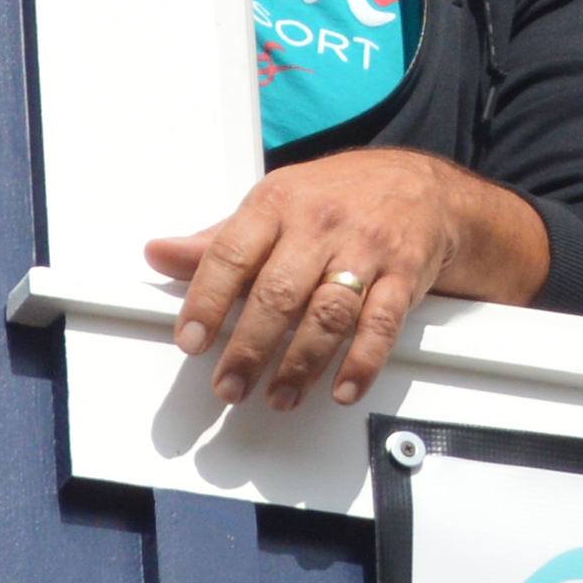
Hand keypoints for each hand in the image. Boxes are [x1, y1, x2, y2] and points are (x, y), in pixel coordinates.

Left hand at [147, 148, 542, 408]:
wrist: (423, 186)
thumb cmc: (339, 198)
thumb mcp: (274, 204)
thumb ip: (218, 239)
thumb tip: (159, 254)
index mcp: (279, 202)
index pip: (232, 253)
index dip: (206, 301)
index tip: (191, 342)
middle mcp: (321, 224)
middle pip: (279, 293)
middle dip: (250, 348)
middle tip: (230, 386)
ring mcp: (366, 249)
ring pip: (329, 313)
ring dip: (301, 363)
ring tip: (279, 396)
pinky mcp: (404, 275)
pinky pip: (382, 324)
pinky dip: (362, 362)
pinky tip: (343, 388)